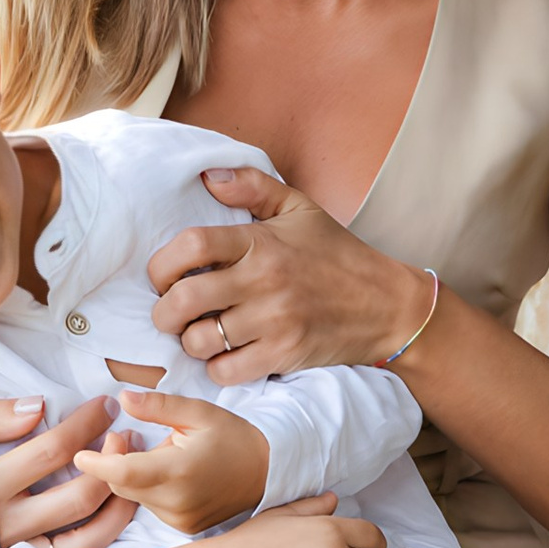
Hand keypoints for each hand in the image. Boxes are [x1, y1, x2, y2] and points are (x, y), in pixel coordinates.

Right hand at [0, 395, 132, 547]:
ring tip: (129, 469)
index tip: (105, 405)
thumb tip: (37, 406)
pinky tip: (119, 506)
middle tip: (124, 434)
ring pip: (86, 536)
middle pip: (77, 494)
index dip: (85, 425)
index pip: (51, 451)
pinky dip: (105, 535)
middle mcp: (5, 525)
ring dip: (117, 500)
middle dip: (110, 459)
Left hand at [98, 389, 271, 533]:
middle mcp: (177, 502)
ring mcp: (180, 519)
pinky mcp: (183, 527)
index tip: (79, 454)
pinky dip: (146, 489)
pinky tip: (162, 471)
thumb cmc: (234, 437)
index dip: (97, 463)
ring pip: (133, 497)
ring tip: (151, 451)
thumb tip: (123, 398)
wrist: (269, 472)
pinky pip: (149, 507)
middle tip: (123, 435)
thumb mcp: (198, 412)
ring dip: (130, 475)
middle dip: (113, 461)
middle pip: (122, 485)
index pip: (123, 472)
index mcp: (179, 470)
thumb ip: (158, 405)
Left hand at [148, 166, 432, 380]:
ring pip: (200, 341)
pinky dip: (217, 368)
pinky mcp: (284, 354)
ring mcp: (274, 321)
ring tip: (201, 334)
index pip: (191, 245)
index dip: (162, 264)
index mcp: (262, 241)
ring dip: (190, 342)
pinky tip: (227, 355)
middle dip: (164, 312)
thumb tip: (206, 177)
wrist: (386, 305)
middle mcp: (264, 280)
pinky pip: (226, 371)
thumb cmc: (337, 255)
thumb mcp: (300, 208)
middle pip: (183, 299)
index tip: (163, 277)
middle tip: (171, 313)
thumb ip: (252, 187)